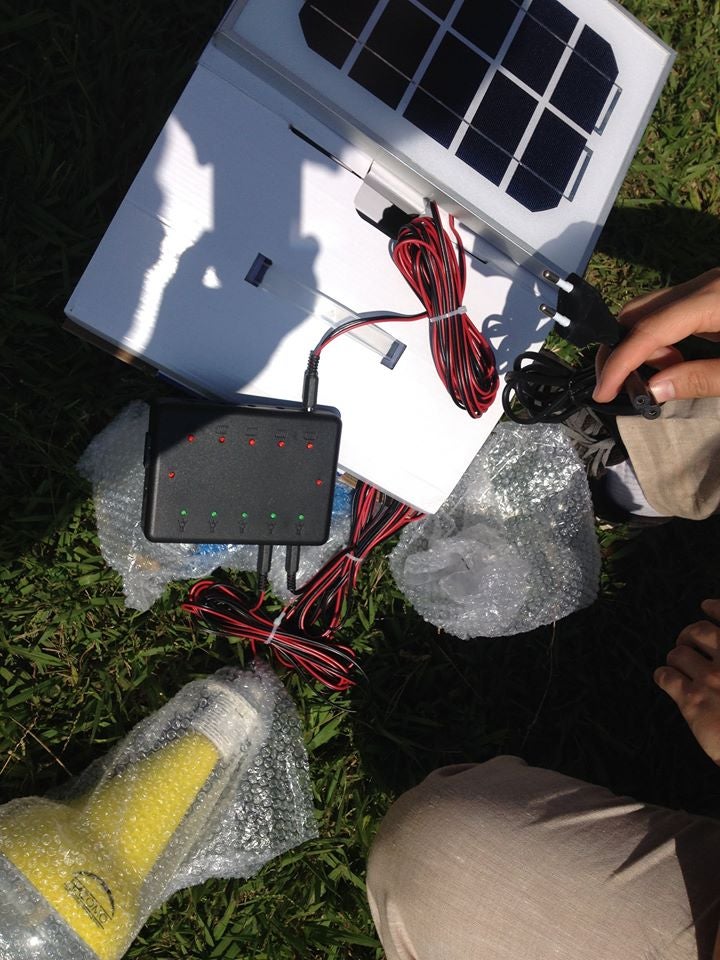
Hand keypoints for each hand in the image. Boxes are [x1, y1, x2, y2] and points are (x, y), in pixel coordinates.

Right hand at [592, 268, 719, 403]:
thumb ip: (701, 379)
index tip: (603, 391)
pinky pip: (669, 312)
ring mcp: (705, 287)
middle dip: (618, 351)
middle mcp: (704, 285)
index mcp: (715, 298)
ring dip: (639, 346)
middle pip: (638, 312)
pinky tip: (673, 360)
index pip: (650, 328)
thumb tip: (654, 389)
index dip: (621, 362)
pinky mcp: (709, 294)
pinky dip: (658, 338)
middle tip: (615, 387)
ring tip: (655, 378)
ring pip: (650, 311)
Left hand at [654, 599, 719, 763]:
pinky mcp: (692, 700)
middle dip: (688, 636)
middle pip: (697, 631)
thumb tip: (715, 653)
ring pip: (678, 654)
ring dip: (676, 658)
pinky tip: (665, 679)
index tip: (706, 605)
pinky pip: (666, 676)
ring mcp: (711, 679)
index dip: (715, 608)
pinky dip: (663, 675)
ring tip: (678, 666)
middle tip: (685, 644)